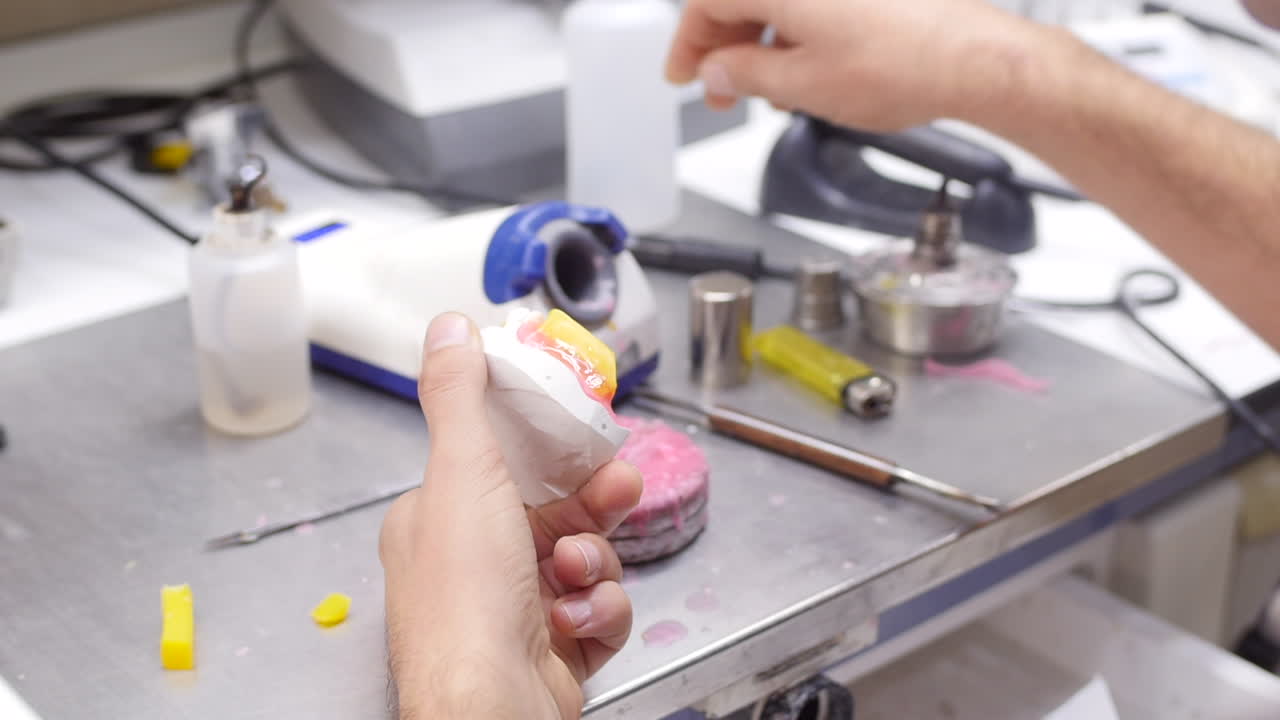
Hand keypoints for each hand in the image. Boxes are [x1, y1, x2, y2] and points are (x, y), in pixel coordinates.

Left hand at [379, 313, 642, 719]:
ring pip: (586, 559)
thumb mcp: (462, 474)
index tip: (589, 436)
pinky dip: (599, 611)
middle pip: (557, 510)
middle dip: (593, 504)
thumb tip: (448, 329)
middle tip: (618, 492)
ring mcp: (515, 610)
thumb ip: (460, 399)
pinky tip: (576, 620)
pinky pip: (598, 609)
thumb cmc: (465, 599)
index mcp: (442, 517)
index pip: (506, 463)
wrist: (490, 706)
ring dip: (593, 563)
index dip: (554, 448)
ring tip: (575, 576)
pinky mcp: (554, 649)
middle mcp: (475, 564)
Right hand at [665, 0, 1047, 131]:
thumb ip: (744, 74)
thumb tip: (717, 71)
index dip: (688, 44)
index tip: (685, 75)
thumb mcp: (800, 85)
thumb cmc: (902, 64)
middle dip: (726, 46)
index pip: (707, 2)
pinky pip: (814, 5)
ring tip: (770, 91)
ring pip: (780, 3)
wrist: (973, 60)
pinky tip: (806, 73)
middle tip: (723, 90)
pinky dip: (798, 33)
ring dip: (763, 43)